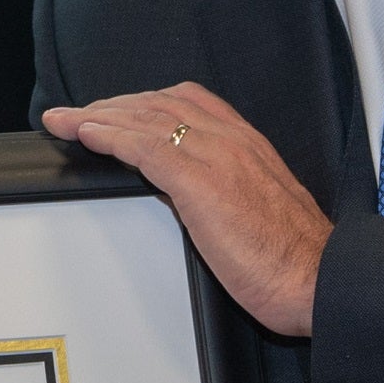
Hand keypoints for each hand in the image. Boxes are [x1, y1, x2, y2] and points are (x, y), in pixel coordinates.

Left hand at [42, 85, 332, 336]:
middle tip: (77, 116)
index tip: (114, 110)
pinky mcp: (200, 182)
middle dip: (113, 105)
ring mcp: (217, 156)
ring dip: (98, 116)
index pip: (189, 103)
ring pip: (147, 118)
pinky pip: (145, 146)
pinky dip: (110, 136)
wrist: (318, 279)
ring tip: (64, 121)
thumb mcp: (256, 212)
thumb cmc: (295, 260)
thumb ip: (223, 194)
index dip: (144, 102)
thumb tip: (185, 198)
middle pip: (159, 103)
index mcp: (248, 144)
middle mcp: (232, 140)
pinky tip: (87, 135)